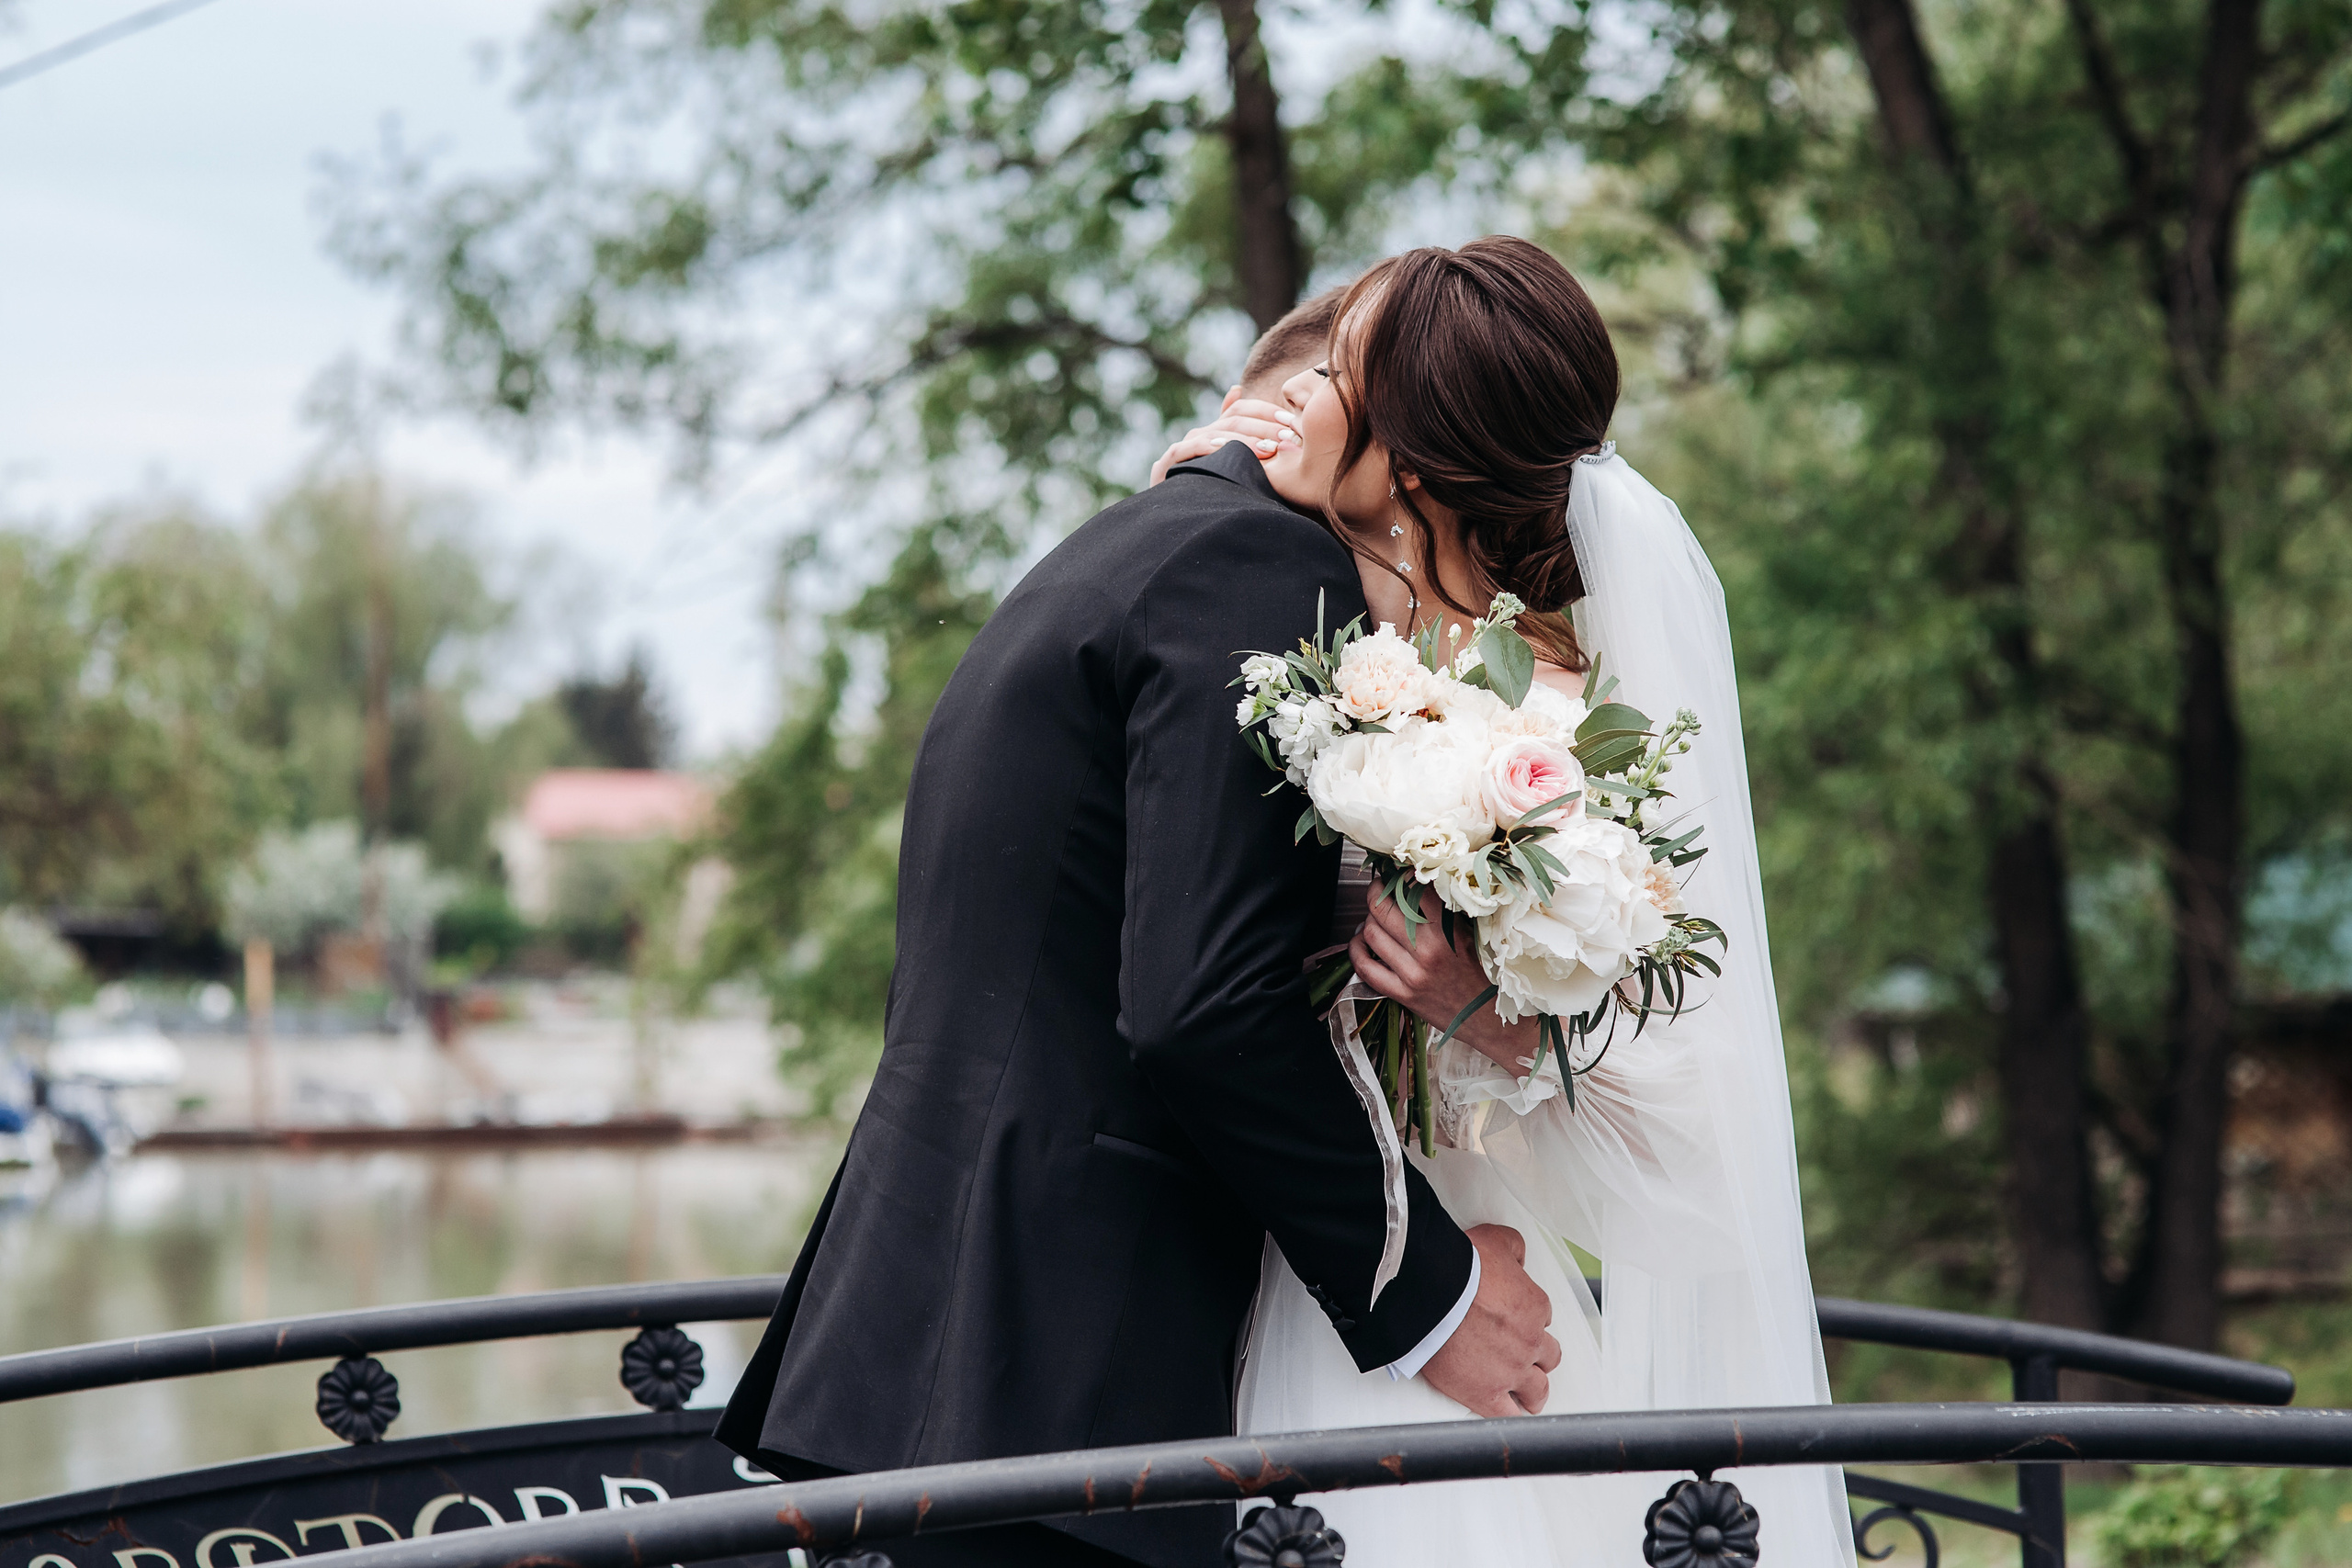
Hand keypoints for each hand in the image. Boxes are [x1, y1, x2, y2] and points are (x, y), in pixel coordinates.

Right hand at [1147, 389, 1300, 484]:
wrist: (1180, 523)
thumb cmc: (1216, 498)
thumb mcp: (1237, 470)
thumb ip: (1244, 440)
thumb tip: (1239, 390)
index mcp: (1216, 433)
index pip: (1240, 409)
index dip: (1266, 411)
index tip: (1290, 422)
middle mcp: (1199, 437)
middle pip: (1232, 420)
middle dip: (1263, 426)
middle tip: (1286, 435)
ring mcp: (1183, 449)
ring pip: (1214, 434)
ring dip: (1243, 440)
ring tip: (1268, 448)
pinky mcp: (1166, 465)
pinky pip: (1186, 450)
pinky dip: (1208, 448)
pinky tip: (1228, 452)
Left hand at [1350, 883, 1537, 1074]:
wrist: (1489, 1018)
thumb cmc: (1484, 974)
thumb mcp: (1472, 935)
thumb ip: (1447, 911)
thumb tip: (1421, 882)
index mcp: (1448, 932)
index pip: (1413, 891)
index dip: (1401, 876)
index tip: (1399, 872)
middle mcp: (1427, 951)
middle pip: (1382, 909)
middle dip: (1376, 892)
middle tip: (1379, 888)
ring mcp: (1412, 974)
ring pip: (1371, 934)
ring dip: (1367, 920)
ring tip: (1374, 917)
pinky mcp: (1402, 994)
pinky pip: (1366, 968)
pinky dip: (1357, 951)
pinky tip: (1360, 943)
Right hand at [1420, 1224, 1561, 1415]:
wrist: (1430, 1294)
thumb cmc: (1458, 1267)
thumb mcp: (1495, 1240)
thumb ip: (1514, 1249)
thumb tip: (1517, 1256)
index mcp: (1534, 1307)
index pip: (1542, 1319)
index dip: (1527, 1321)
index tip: (1513, 1321)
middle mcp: (1529, 1342)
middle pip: (1548, 1357)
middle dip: (1537, 1356)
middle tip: (1522, 1354)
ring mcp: (1510, 1371)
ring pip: (1537, 1391)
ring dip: (1533, 1390)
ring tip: (1524, 1392)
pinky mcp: (1486, 1394)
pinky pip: (1508, 1415)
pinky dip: (1510, 1414)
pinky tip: (1506, 1410)